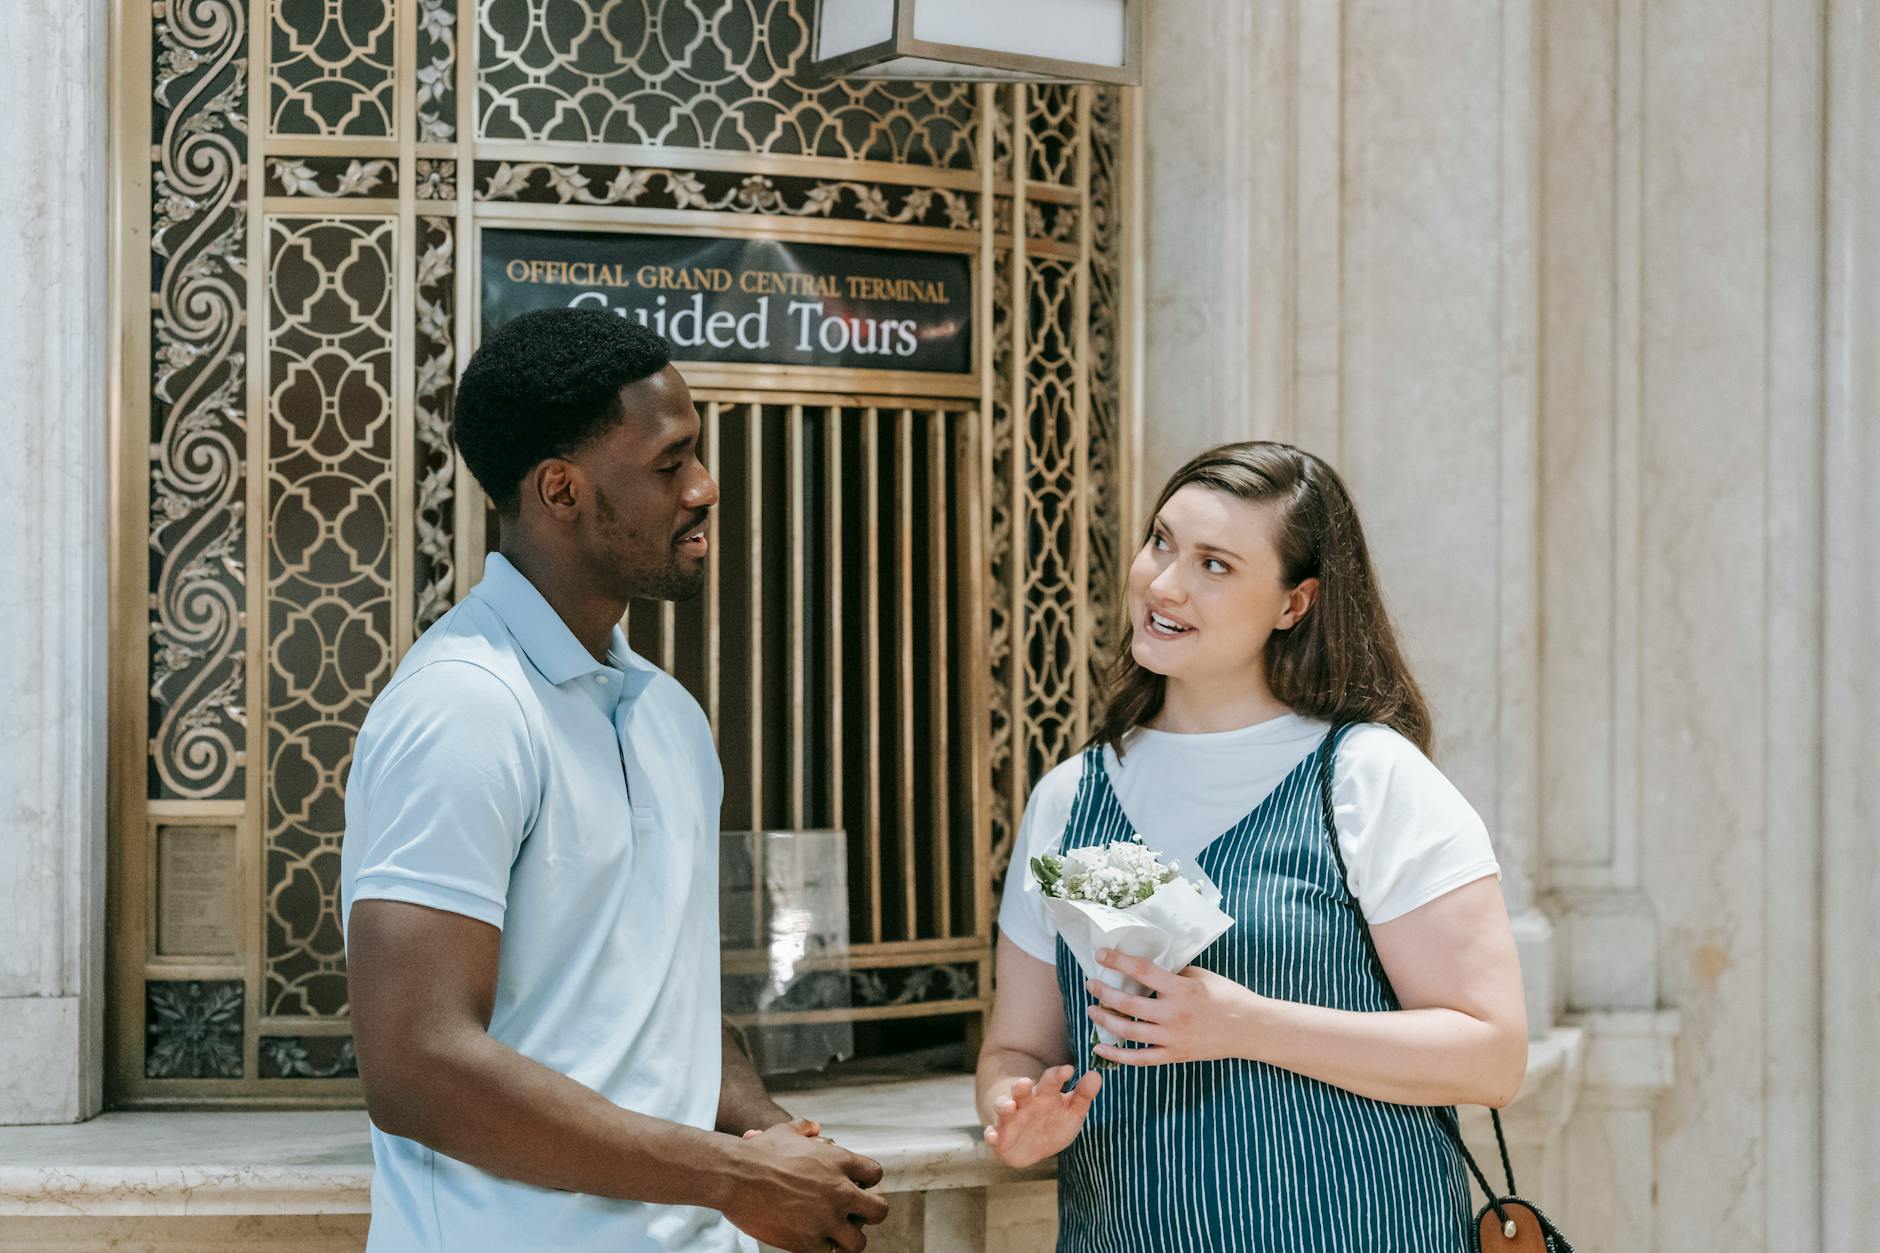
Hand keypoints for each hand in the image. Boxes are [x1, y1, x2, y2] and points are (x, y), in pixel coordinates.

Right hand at [721, 1122, 888, 1252]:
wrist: (735, 1176)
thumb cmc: (759, 1152)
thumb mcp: (786, 1131)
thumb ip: (805, 1128)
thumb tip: (815, 1128)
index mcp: (839, 1162)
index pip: (875, 1174)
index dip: (866, 1182)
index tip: (854, 1187)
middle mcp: (839, 1191)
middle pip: (879, 1210)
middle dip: (869, 1213)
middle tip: (854, 1214)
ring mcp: (826, 1219)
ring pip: (858, 1241)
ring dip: (849, 1238)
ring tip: (836, 1234)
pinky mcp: (808, 1242)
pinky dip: (824, 1248)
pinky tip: (813, 1239)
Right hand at [982, 1064, 1101, 1167]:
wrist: (1032, 1146)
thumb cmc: (1053, 1123)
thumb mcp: (1072, 1111)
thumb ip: (1083, 1095)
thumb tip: (1096, 1075)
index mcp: (1044, 1095)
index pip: (1050, 1080)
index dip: (1057, 1075)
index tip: (1069, 1070)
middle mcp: (1025, 1103)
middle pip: (1021, 1090)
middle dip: (1022, 1086)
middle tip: (1026, 1083)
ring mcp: (1010, 1119)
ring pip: (1003, 1107)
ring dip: (1004, 1105)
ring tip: (1009, 1106)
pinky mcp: (1000, 1137)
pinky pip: (993, 1134)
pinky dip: (991, 1134)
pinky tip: (992, 1136)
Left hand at [1086, 948, 1261, 1066]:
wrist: (1250, 1029)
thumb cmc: (1228, 997)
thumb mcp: (1201, 976)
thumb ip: (1173, 973)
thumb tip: (1144, 968)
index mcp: (1182, 989)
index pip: (1143, 972)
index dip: (1119, 962)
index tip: (1101, 955)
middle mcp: (1174, 1014)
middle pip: (1128, 1003)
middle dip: (1104, 992)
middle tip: (1091, 984)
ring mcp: (1173, 1038)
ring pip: (1129, 1031)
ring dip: (1105, 1019)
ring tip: (1092, 1009)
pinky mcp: (1174, 1055)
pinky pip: (1140, 1058)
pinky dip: (1117, 1055)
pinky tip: (1100, 1047)